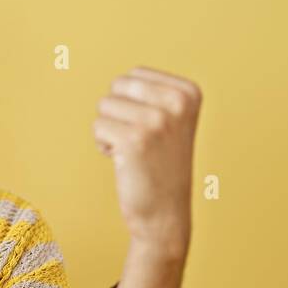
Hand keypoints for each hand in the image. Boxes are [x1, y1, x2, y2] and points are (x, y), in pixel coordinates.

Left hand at [92, 66, 201, 252]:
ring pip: (104, 105)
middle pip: (118, 85)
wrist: (165, 212)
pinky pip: (97, 126)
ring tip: (132, 151)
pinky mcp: (134, 140)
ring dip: (110, 129)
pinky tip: (123, 161)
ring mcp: (156, 120)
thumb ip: (152, 93)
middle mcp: (176, 103)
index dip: (131, 102)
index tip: (151, 128)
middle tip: (137, 140)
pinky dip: (103, 144)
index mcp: (189, 92)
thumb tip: (121, 79)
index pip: (134, 75)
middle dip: (117, 113)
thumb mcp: (170, 120)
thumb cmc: (160, 164)